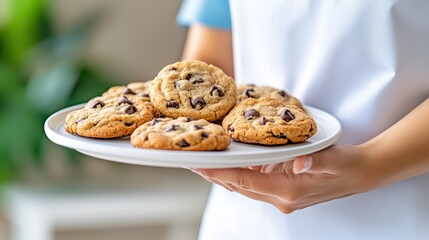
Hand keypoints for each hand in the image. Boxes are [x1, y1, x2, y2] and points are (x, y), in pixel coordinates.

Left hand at [191, 145, 377, 213]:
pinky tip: (225, 163)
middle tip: (191, 159)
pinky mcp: (280, 189)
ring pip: (242, 186)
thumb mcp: (334, 158)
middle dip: (213, 174)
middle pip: (238, 186)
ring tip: (201, 160)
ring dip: (222, 175)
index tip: (200, 164)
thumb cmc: (346, 164)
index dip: (221, 173)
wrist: (358, 174)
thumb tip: (299, 163)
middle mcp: (280, 197)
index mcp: (289, 191)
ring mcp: (279, 195)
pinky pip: (252, 183)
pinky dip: (236, 174)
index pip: (246, 182)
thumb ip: (316, 160)